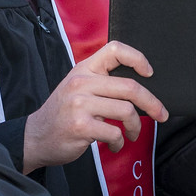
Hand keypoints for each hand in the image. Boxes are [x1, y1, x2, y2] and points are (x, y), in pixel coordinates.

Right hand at [22, 41, 168, 173]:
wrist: (35, 137)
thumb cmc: (62, 115)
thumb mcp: (77, 89)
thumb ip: (101, 83)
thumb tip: (138, 91)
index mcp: (83, 69)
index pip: (114, 50)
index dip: (137, 58)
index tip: (149, 73)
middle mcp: (81, 83)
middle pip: (130, 86)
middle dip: (152, 103)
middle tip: (160, 114)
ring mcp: (79, 104)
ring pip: (126, 110)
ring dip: (135, 127)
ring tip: (131, 134)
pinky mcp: (81, 126)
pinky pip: (114, 132)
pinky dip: (119, 142)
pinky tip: (114, 145)